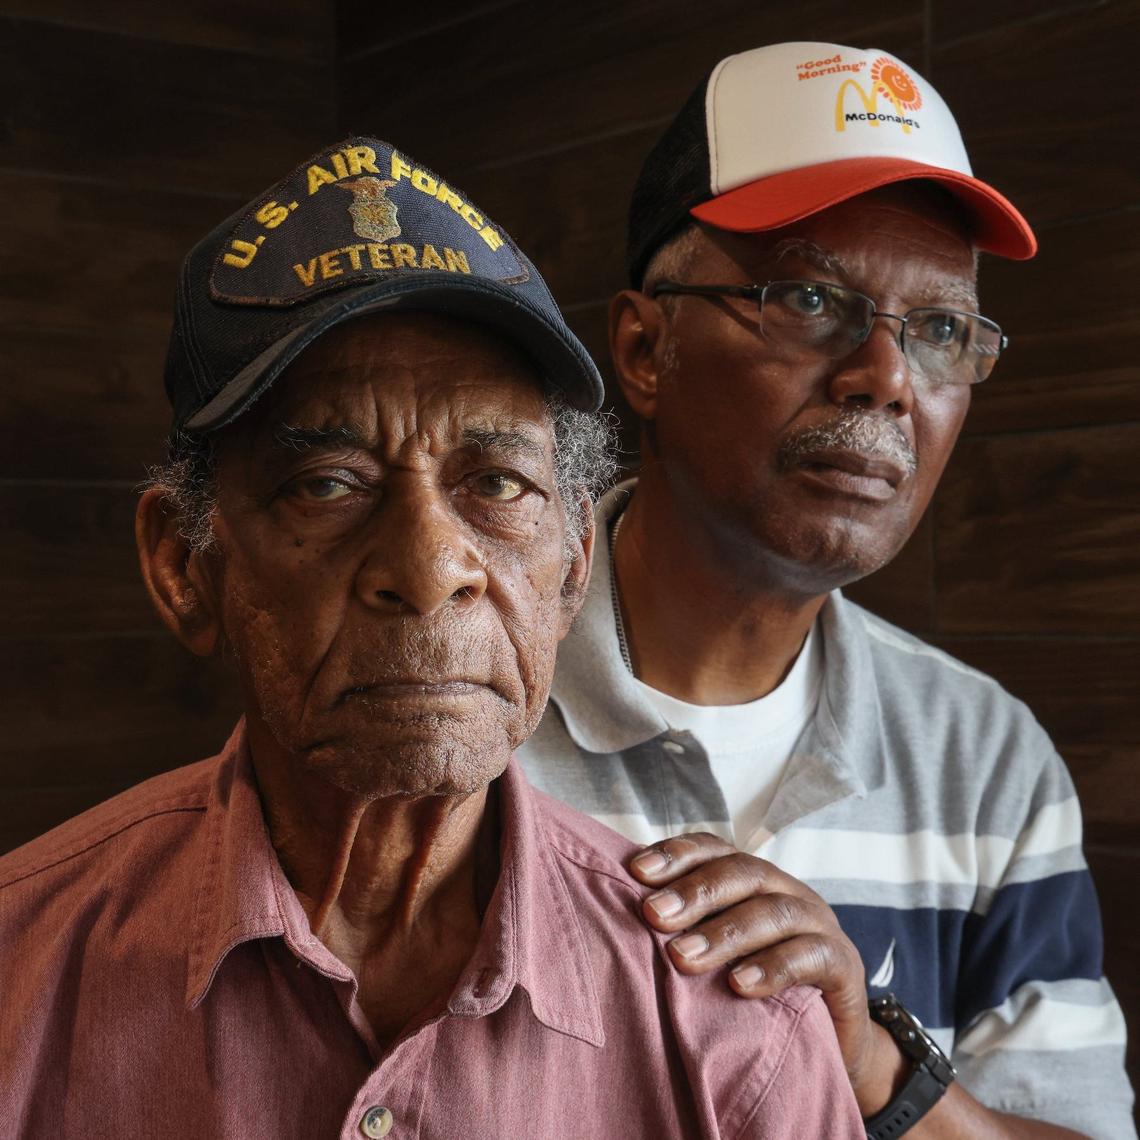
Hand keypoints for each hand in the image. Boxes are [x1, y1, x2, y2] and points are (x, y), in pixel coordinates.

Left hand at [629, 832, 899, 1112]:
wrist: (830, 1047)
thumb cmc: (757, 995)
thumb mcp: (717, 957)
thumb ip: (682, 933)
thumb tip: (614, 917)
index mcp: (753, 880)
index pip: (714, 850)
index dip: (676, 854)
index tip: (635, 872)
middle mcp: (786, 891)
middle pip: (742, 872)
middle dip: (694, 891)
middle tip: (653, 915)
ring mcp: (819, 924)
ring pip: (773, 911)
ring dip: (724, 932)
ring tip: (682, 957)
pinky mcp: (844, 965)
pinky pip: (810, 956)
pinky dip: (773, 967)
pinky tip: (739, 985)